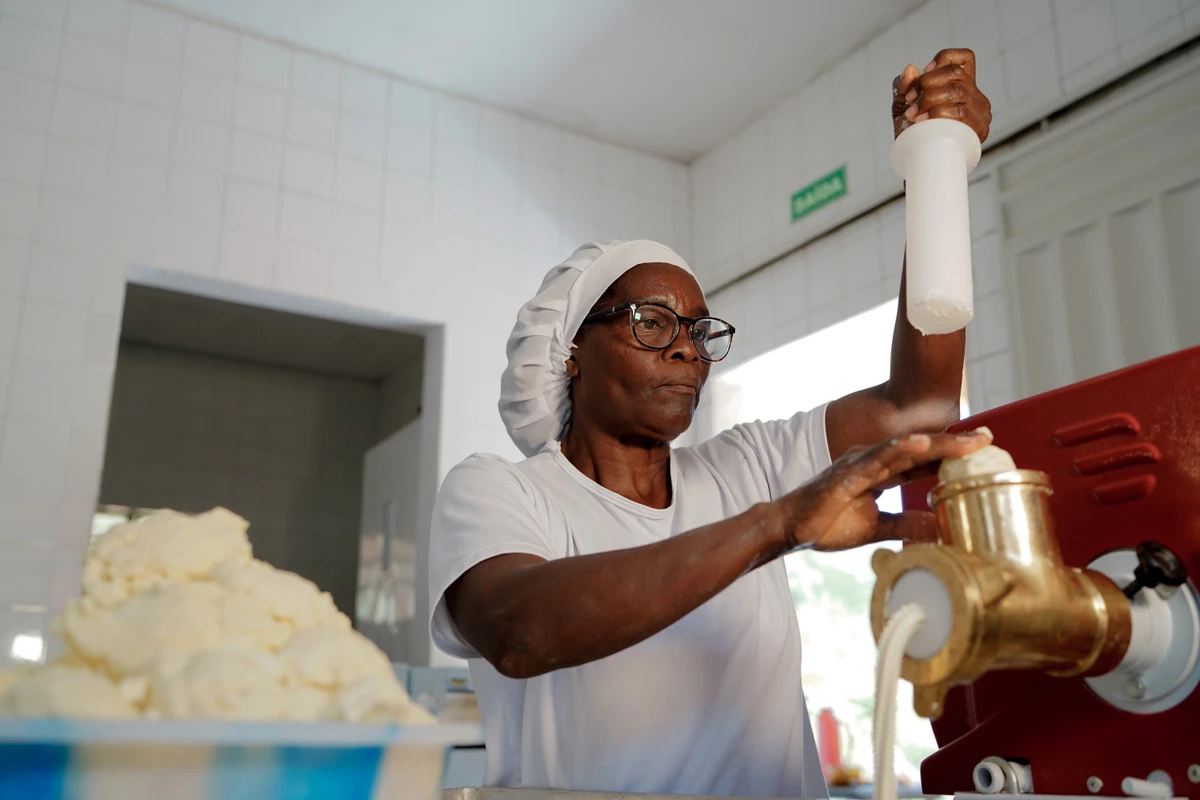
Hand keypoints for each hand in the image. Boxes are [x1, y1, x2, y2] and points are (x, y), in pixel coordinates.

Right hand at [775, 429, 991, 551]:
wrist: (789, 528)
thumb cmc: (826, 523)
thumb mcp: (877, 528)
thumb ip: (907, 525)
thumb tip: (940, 530)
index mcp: (880, 472)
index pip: (923, 460)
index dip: (952, 454)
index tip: (984, 447)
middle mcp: (872, 461)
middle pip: (920, 450)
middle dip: (954, 443)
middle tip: (986, 436)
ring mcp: (859, 465)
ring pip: (903, 450)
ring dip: (934, 443)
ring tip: (964, 439)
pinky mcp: (845, 475)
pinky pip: (875, 460)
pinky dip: (898, 450)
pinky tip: (918, 444)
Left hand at [892, 48, 991, 141]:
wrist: (918, 165)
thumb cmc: (913, 133)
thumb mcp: (903, 105)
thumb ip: (903, 86)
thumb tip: (910, 70)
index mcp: (963, 86)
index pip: (964, 58)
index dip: (942, 60)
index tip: (922, 75)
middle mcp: (976, 97)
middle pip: (955, 73)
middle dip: (926, 84)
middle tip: (910, 102)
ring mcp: (980, 114)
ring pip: (957, 92)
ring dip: (929, 100)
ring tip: (913, 116)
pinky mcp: (979, 131)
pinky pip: (960, 113)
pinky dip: (937, 114)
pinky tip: (922, 123)